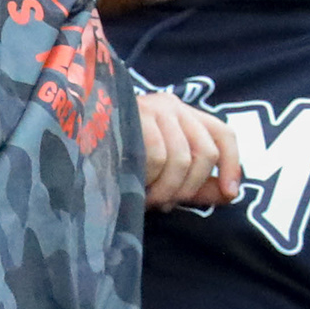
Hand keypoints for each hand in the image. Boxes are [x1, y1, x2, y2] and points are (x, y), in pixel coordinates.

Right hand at [134, 87, 243, 210]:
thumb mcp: (166, 173)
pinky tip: (135, 184)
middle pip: (204, 152)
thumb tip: (230, 195)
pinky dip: (149, 180)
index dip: (232, 165)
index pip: (223, 134)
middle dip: (189, 187)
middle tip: (167, 203)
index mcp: (185, 114)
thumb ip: (198, 184)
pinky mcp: (134, 116)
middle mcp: (172, 105)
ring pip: (182, 158)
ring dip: (166, 189)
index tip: (230, 195)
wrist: (77, 141)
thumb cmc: (123, 159)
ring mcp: (153, 108)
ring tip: (147, 198)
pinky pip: (157, 157)